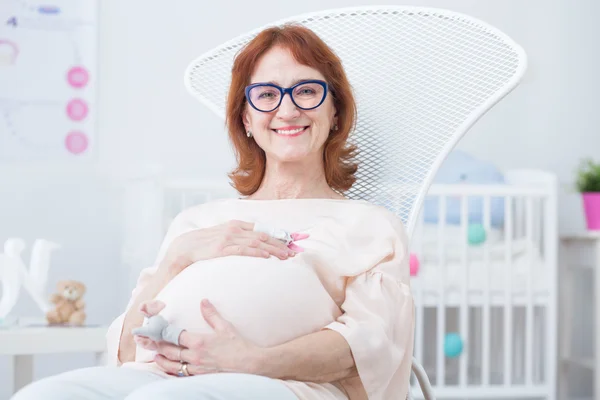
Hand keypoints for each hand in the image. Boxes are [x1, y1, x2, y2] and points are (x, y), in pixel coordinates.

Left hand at [135, 299, 264, 375]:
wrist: (250, 365)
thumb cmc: (239, 346)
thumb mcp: (225, 327)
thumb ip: (211, 314)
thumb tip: (203, 301)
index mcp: (199, 342)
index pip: (175, 336)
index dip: (162, 332)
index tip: (153, 328)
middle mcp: (194, 356)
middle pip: (169, 351)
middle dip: (156, 345)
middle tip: (146, 342)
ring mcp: (196, 368)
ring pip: (173, 365)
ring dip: (161, 360)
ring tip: (155, 356)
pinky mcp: (200, 377)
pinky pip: (181, 375)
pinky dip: (172, 371)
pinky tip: (169, 369)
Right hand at [163, 220, 296, 273]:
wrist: (184, 248)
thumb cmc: (206, 244)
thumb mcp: (225, 236)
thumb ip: (240, 238)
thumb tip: (256, 243)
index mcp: (237, 224)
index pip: (264, 229)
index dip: (280, 235)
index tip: (294, 241)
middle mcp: (235, 229)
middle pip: (264, 235)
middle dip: (282, 243)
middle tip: (296, 251)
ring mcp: (228, 238)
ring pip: (257, 243)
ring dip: (274, 250)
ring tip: (286, 256)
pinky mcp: (222, 249)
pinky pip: (243, 250)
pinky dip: (257, 253)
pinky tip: (266, 257)